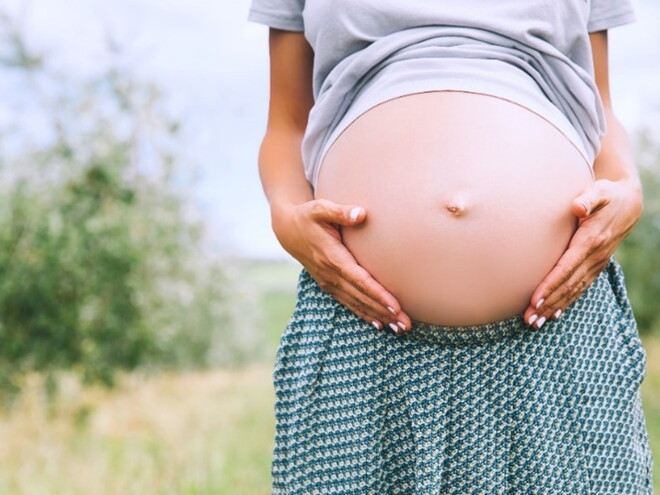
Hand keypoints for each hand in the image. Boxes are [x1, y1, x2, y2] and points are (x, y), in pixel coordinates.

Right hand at [272, 198, 412, 333]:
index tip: (395, 305)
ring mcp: (329, 283)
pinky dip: (364, 315)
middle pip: (362, 297)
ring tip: (400, 328)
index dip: (377, 294)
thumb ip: (340, 212)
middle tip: (406, 324)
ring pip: (357, 304)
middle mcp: (330, 274)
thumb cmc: (308, 216)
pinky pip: (349, 303)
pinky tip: (380, 324)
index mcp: (332, 257)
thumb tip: (360, 214)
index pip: (359, 280)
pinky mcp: (329, 285)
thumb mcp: (320, 209)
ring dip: (378, 317)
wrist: (288, 230)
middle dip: (384, 312)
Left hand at [523, 178, 642, 328]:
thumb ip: (588, 198)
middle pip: (567, 285)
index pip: (566, 268)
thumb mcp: (599, 192)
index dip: (550, 285)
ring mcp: (596, 264)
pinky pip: (580, 289)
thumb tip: (577, 205)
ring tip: (535, 323)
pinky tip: (553, 315)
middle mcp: (594, 257)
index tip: (534, 299)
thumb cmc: (607, 195)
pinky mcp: (595, 267)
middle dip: (547, 304)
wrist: (629, 203)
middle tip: (528, 319)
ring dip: (553, 308)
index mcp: (590, 241)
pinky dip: (566, 303)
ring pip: (572, 291)